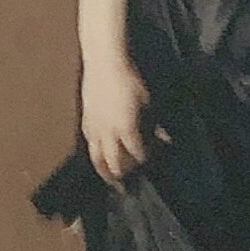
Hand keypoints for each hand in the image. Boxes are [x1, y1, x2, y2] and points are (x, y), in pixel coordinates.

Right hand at [82, 56, 163, 185]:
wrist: (104, 62)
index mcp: (126, 129)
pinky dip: (95, 153)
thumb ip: (154, 125)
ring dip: (104, 170)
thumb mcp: (148, 103)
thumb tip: (164, 140)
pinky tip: (99, 154)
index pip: (137, 155)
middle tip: (126, 188)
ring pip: (96, 157)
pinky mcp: (85, 119)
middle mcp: (109, 132)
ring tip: (109, 180)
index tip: (151, 163)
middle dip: (122, 176)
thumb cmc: (129, 80)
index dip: (145, 161)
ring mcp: (94, 127)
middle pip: (114, 163)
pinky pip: (88, 143)